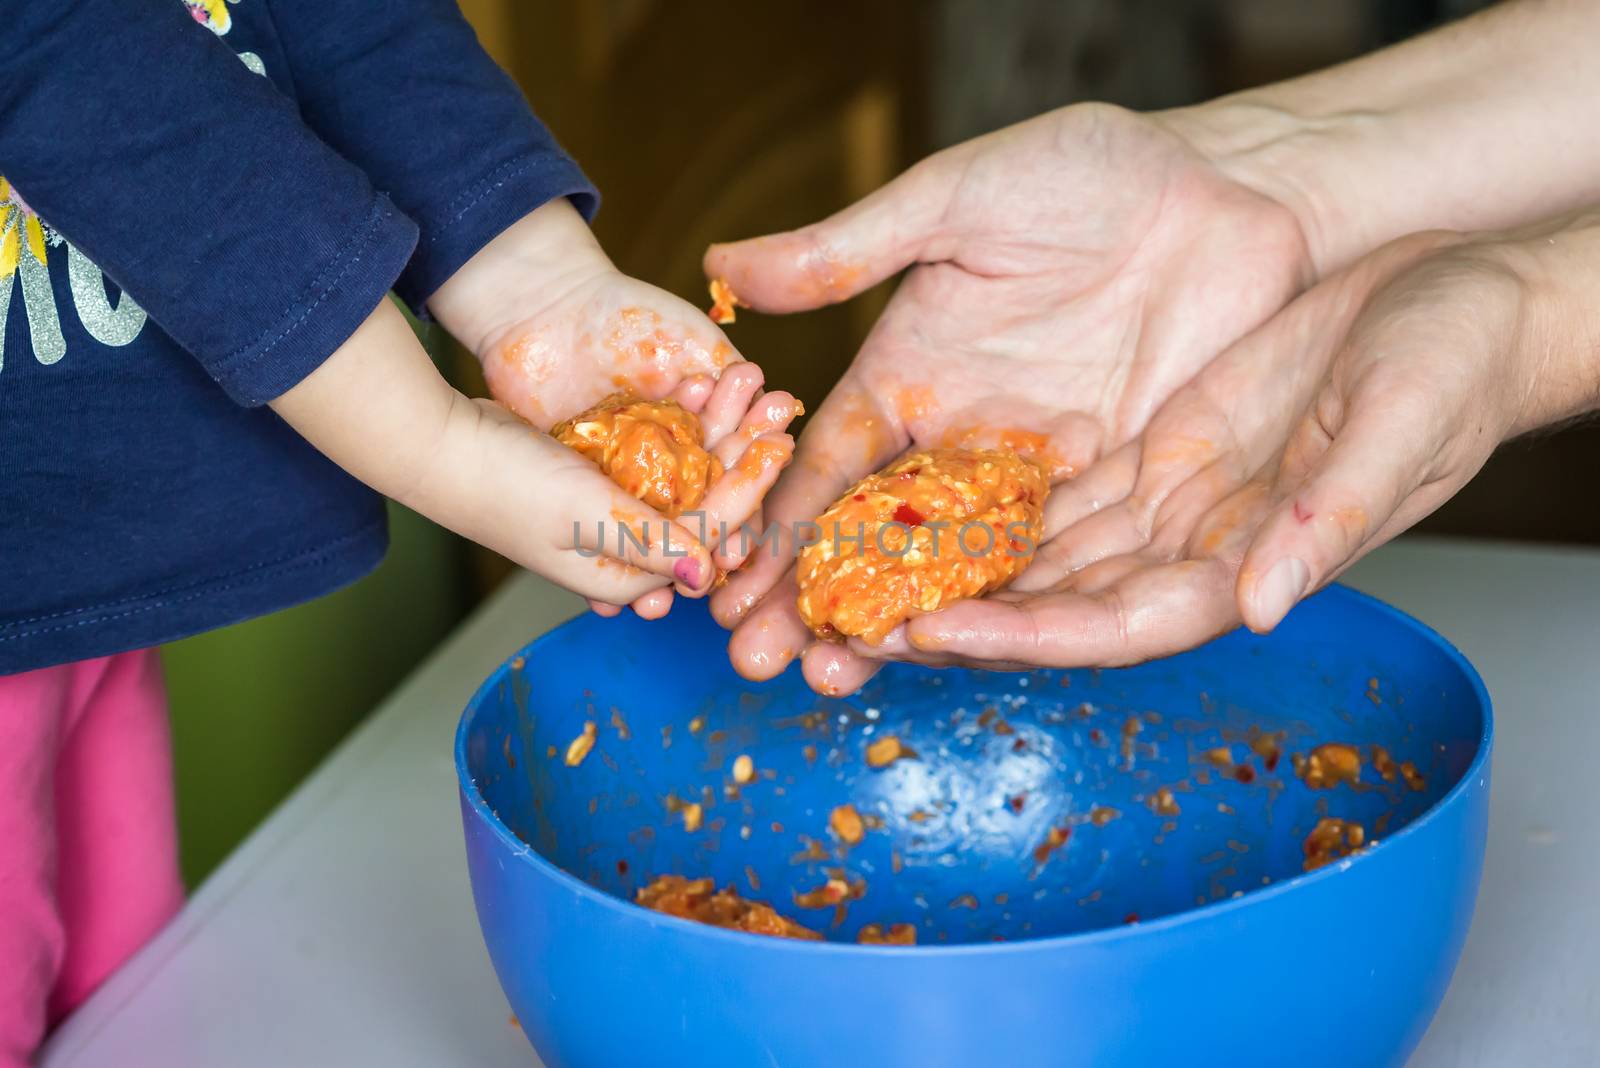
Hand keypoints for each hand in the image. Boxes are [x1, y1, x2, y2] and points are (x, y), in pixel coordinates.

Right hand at [428, 200, 802, 617]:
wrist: (437, 441)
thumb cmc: (500, 486)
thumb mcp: (584, 515)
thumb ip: (649, 542)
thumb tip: (707, 577)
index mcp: (626, 575)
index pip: (707, 539)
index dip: (747, 492)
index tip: (779, 447)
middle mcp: (627, 547)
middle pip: (704, 503)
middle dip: (741, 455)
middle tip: (779, 407)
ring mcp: (614, 507)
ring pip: (686, 470)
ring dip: (719, 429)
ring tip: (749, 383)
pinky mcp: (601, 471)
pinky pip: (657, 446)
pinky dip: (681, 418)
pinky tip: (706, 386)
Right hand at [703, 103, 1311, 692]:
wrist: (1237, 195)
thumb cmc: (1089, 173)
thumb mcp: (959, 199)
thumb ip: (848, 249)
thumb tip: (718, 266)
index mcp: (906, 377)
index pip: (825, 469)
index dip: (773, 527)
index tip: (721, 586)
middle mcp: (958, 440)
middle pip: (874, 538)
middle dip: (815, 601)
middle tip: (759, 662)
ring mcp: (1032, 475)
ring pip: (950, 569)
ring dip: (893, 626)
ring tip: (830, 676)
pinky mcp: (1108, 494)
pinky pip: (1044, 566)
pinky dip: (996, 614)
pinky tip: (943, 657)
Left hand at [893, 216, 1599, 667]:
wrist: (1458, 297)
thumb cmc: (1454, 368)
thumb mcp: (1399, 430)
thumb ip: (1327, 521)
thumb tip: (1259, 606)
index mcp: (1248, 566)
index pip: (1117, 625)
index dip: (1026, 637)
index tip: (934, 634)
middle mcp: (1192, 546)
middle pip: (1054, 601)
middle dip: (955, 613)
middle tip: (847, 620)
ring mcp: (1168, 495)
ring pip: (1039, 544)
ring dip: (953, 560)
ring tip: (855, 567)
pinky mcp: (1154, 442)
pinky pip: (1052, 477)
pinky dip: (986, 490)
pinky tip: (916, 490)